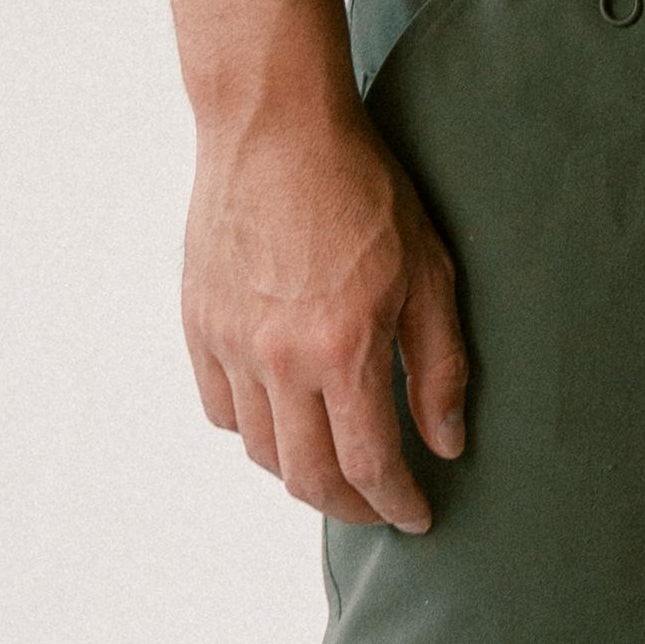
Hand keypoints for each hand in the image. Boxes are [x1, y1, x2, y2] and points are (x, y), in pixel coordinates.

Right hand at [181, 87, 469, 530]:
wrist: (274, 127)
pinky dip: (254, 431)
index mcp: (342, 348)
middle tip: (378, 507)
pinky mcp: (198, 325)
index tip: (417, 517)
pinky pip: (220, 409)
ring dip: (300, 475)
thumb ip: (440, 366)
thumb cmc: (363, 190)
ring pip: (260, 451)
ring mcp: (230, 344)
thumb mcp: (429, 270)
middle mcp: (278, 359)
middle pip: (307, 476)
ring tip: (335, 468)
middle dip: (349, 506)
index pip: (369, 464)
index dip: (396, 503)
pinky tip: (284, 420)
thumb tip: (446, 443)